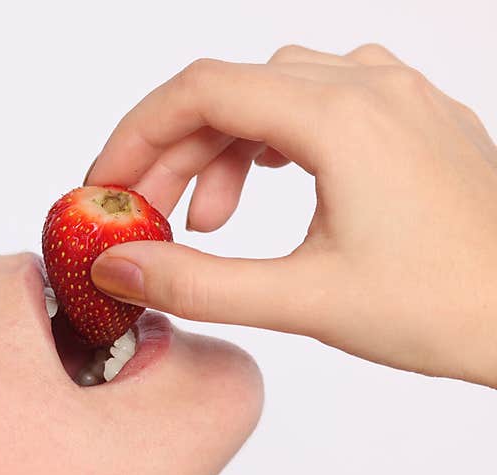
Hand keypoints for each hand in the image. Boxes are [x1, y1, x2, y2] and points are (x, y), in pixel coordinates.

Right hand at [86, 44, 496, 387]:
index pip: (201, 91)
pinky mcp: (410, 119)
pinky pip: (319, 101)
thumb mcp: (304, 301)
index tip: (107, 183)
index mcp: (343, 117)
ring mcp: (397, 97)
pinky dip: (272, 141)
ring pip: (273, 95)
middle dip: (174, 154)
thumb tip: (119, 267)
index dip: (136, 135)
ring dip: (222, 150)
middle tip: (145, 217)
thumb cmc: (449, 306)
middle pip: (232, 93)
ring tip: (208, 222)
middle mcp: (371, 86)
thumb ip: (197, 284)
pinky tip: (269, 184)